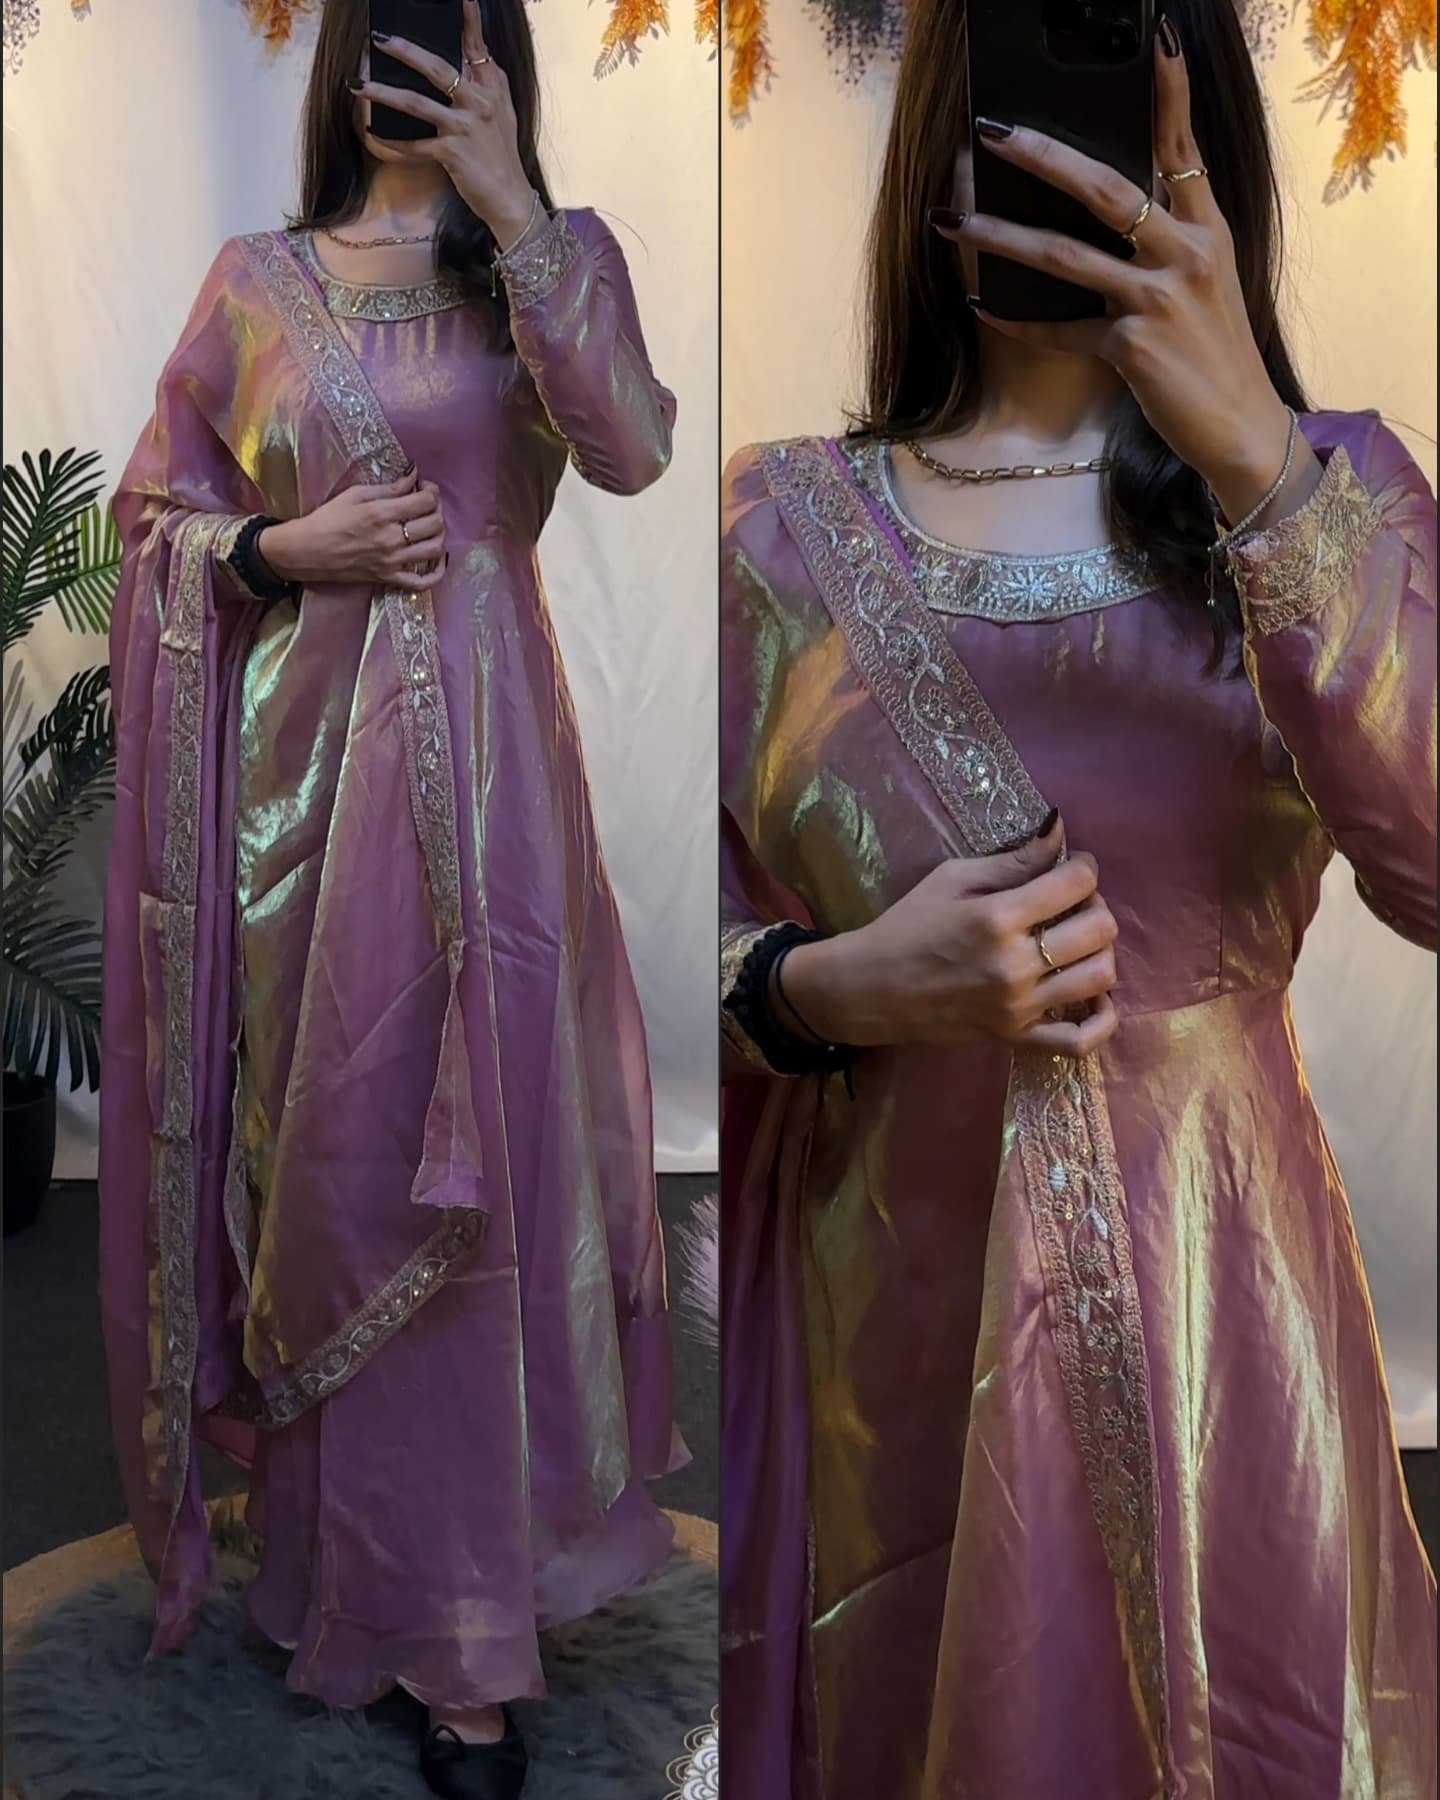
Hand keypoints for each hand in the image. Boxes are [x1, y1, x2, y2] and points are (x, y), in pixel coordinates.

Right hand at [259, 467, 446, 592]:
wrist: (306, 551)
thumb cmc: (327, 519)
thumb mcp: (355, 495)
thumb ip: (389, 488)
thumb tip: (413, 476)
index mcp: (381, 514)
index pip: (425, 501)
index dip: (431, 491)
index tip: (424, 487)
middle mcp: (391, 539)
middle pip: (434, 524)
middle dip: (437, 509)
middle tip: (427, 505)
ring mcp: (391, 562)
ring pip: (434, 549)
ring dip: (439, 535)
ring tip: (430, 526)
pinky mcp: (388, 578)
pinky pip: (422, 583)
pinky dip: (436, 572)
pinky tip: (437, 559)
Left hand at [354, 0, 536, 250]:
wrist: (510, 198)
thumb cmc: (501, 155)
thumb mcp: (501, 113)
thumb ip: (483, 83)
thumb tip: (462, 59)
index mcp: (492, 86)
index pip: (476, 45)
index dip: (468, 20)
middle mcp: (480, 102)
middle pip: (437, 67)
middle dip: (404, 51)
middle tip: (378, 39)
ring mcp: (465, 127)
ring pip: (416, 103)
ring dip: (383, 92)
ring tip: (358, 84)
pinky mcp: (452, 153)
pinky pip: (413, 144)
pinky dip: (391, 141)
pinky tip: (372, 132)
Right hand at [779, 816, 1120, 1058]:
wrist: (871, 988)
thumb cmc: (907, 925)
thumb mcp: (951, 879)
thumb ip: (1012, 860)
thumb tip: (1060, 830)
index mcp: (998, 917)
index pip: (1077, 883)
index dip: (1084, 866)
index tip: (1073, 865)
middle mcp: (1016, 964)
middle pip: (1099, 928)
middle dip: (1095, 904)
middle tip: (1072, 902)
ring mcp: (1020, 1007)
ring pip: (1100, 976)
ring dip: (1100, 950)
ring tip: (1077, 940)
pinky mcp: (1016, 1037)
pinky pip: (1080, 1041)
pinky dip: (1102, 1021)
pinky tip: (1096, 998)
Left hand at [932, 23, 1320, 527]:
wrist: (1241, 426)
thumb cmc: (1213, 354)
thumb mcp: (1207, 283)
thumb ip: (1168, 239)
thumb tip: (1106, 206)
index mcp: (1206, 230)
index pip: (1184, 148)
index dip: (1167, 94)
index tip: (1152, 40)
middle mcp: (1186, 254)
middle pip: (1107, 188)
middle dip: (1044, 157)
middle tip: (994, 133)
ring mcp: (1159, 300)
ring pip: (1067, 256)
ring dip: (1002, 238)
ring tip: (954, 222)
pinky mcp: (1132, 348)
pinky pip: (1058, 328)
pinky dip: (1017, 321)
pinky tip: (981, 306)